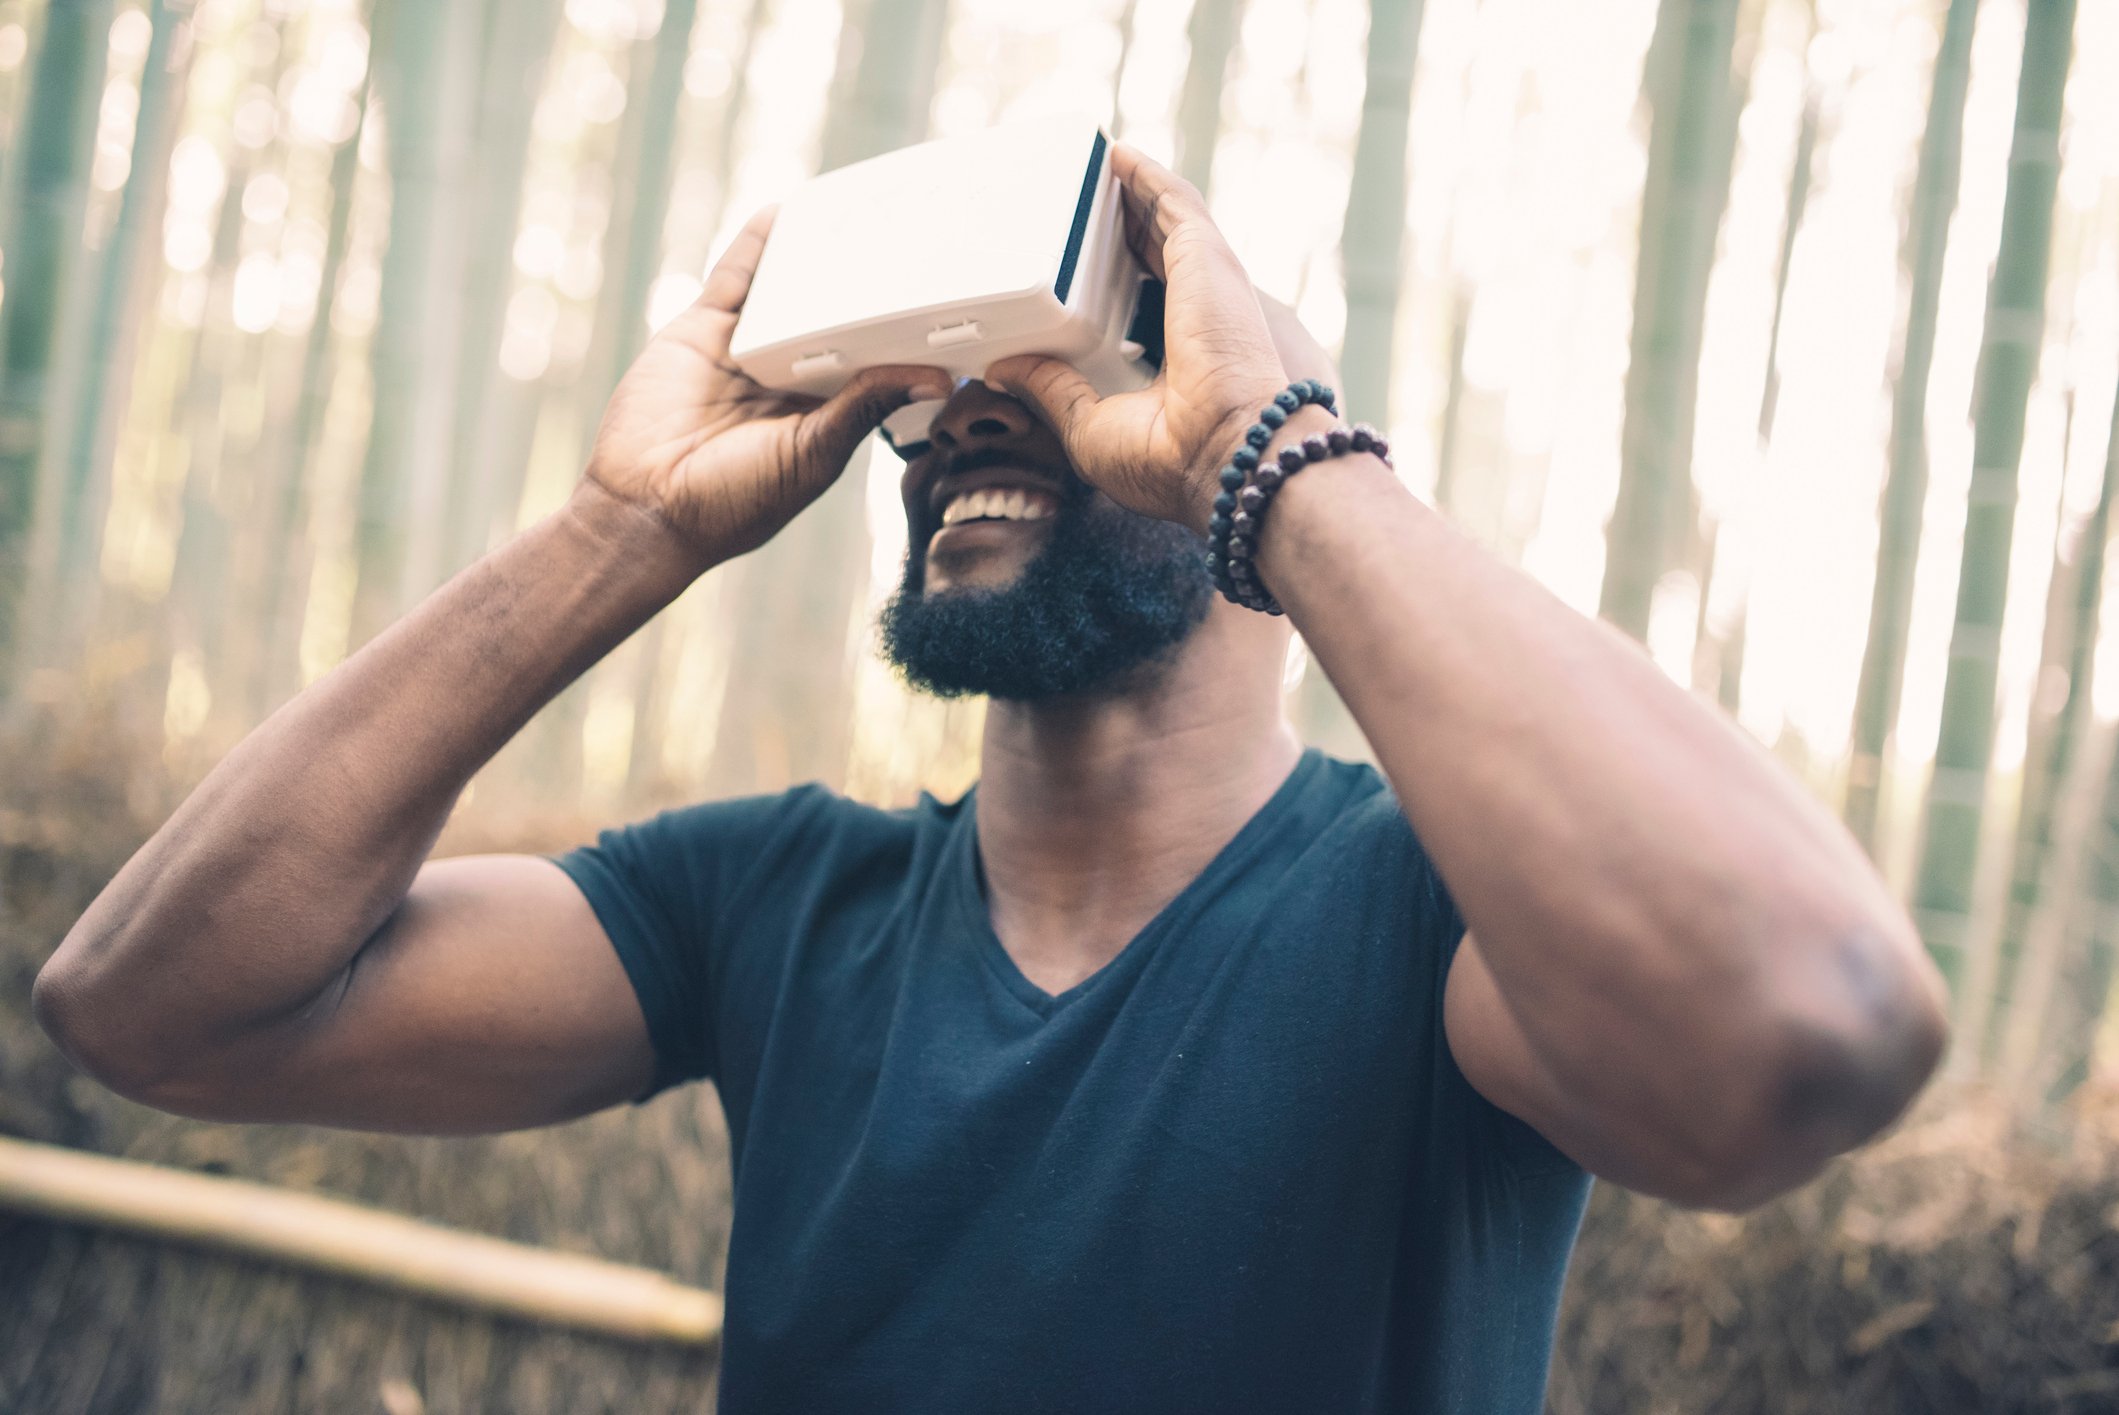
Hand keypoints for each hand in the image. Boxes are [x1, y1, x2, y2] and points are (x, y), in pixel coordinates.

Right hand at [584, 205, 952, 564]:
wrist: (646, 506)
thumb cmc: (733, 503)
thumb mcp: (812, 455)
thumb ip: (864, 408)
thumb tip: (935, 377)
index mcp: (823, 414)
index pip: (872, 362)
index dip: (902, 335)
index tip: (945, 304)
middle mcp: (787, 379)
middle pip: (833, 318)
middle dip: (864, 288)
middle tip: (909, 243)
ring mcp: (745, 351)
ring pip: (788, 293)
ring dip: (815, 258)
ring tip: (856, 215)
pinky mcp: (704, 330)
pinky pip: (736, 278)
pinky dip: (758, 244)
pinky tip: (784, 212)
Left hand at [983, 143, 1288, 536]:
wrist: (1222, 454)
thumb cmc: (1168, 462)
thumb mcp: (1086, 426)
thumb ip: (1050, 388)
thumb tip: (1007, 367)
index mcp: (1167, 358)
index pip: (1134, 304)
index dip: (1105, 279)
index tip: (1071, 264)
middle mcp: (1189, 316)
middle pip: (1146, 253)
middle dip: (1113, 225)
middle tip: (1074, 202)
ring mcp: (1203, 283)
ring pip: (1161, 219)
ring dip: (1127, 190)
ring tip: (1089, 164)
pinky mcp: (1206, 258)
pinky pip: (1172, 200)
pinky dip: (1146, 175)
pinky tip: (1117, 154)